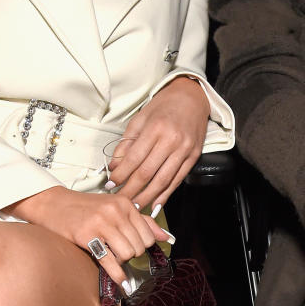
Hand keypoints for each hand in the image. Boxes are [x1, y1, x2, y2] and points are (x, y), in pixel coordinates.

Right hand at [5, 185, 171, 292]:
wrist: (52, 204)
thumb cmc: (84, 208)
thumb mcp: (115, 207)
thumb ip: (142, 221)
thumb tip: (166, 237)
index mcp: (125, 203)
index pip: (148, 235)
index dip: (141, 246)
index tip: (131, 246)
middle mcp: (115, 211)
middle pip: (138, 246)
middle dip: (131, 254)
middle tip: (117, 251)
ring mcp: (101, 223)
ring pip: (127, 254)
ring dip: (121, 261)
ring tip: (110, 255)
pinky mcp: (86, 235)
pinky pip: (109, 260)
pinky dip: (117, 275)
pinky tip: (122, 282)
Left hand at [104, 77, 209, 213]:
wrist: (192, 98)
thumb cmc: (163, 106)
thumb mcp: (140, 119)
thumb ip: (126, 143)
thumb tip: (115, 166)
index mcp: (155, 128)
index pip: (134, 158)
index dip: (121, 175)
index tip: (110, 184)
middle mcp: (171, 140)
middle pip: (147, 173)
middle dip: (131, 190)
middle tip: (119, 201)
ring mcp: (185, 150)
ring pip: (163, 180)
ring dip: (147, 196)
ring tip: (134, 207)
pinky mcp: (194, 156)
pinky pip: (177, 180)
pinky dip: (165, 194)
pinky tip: (154, 203)